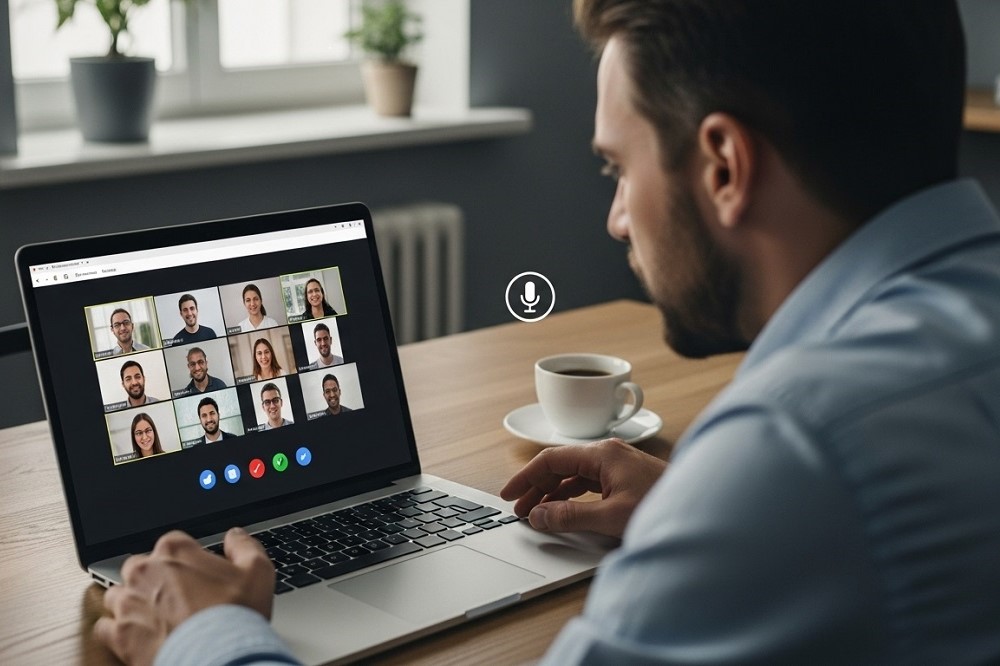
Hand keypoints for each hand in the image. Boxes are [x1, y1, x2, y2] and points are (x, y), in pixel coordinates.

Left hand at [94, 527, 274, 664]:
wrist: (217, 657)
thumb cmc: (235, 614)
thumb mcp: (257, 571)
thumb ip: (244, 546)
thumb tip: (235, 536)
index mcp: (175, 551)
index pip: (174, 543)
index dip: (188, 559)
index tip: (199, 574)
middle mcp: (145, 571)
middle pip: (141, 565)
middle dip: (155, 577)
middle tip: (179, 595)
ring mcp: (129, 603)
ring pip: (119, 594)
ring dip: (133, 601)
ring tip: (156, 616)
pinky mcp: (119, 634)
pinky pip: (105, 627)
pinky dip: (117, 629)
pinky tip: (136, 634)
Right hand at [500, 438, 665, 537]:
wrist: (704, 512)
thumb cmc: (664, 509)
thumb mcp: (611, 517)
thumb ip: (570, 516)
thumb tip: (539, 515)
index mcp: (603, 454)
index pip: (552, 459)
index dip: (526, 477)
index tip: (509, 494)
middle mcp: (610, 455)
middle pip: (561, 465)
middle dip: (537, 487)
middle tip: (520, 509)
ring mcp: (619, 466)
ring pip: (575, 475)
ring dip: (553, 493)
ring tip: (538, 513)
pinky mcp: (627, 480)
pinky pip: (589, 483)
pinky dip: (571, 496)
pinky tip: (565, 510)